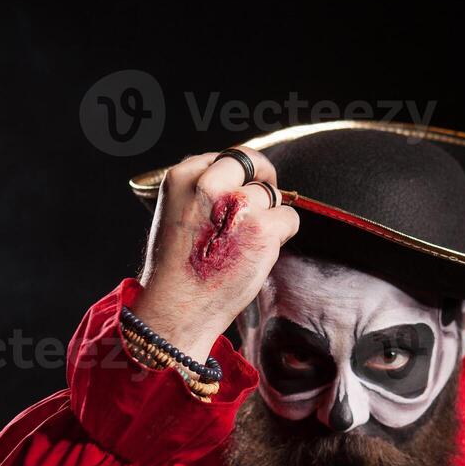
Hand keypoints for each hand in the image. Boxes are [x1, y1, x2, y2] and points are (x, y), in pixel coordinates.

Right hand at [132, 148, 298, 363]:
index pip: (223, 157)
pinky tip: (259, 253)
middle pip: (250, 162)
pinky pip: (290, 217)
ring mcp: (239, 206)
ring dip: (268, 215)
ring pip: (271, 194)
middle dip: (261, 177)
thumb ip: (200, 190)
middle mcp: (210, 185)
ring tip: (246, 243)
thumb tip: (240, 180)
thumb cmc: (176, 269)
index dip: (237, 172)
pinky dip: (282, 234)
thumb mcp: (174, 213)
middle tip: (264, 198)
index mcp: (181, 178)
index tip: (240, 188)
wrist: (178, 308)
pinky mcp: (263, 230)